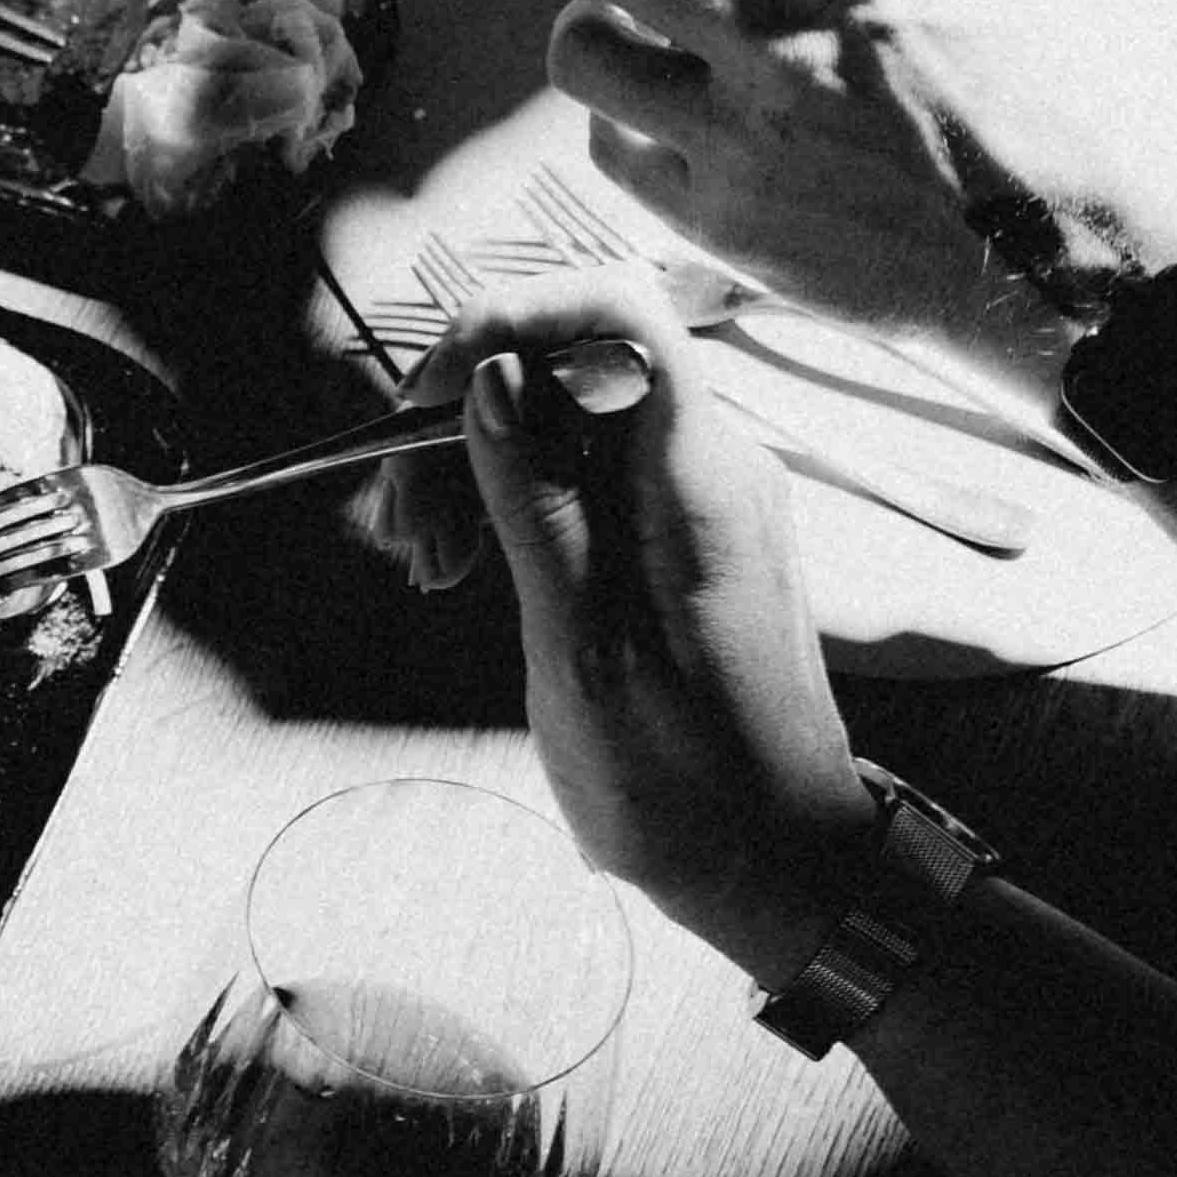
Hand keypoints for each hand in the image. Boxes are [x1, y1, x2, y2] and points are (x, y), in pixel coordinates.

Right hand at [368, 254, 870, 973]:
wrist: (773, 859)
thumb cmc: (686, 782)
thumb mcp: (582, 650)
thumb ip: (539, 506)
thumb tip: (493, 382)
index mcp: (697, 481)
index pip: (615, 317)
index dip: (508, 324)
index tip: (424, 398)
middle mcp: (708, 466)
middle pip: (572, 365)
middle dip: (468, 416)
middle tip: (403, 527)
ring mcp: (695, 498)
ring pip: (566, 420)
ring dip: (477, 468)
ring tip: (429, 567)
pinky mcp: (676, 536)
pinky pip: (584, 476)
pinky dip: (513, 505)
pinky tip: (470, 568)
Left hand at [551, 0, 1176, 354]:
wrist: (1045, 253)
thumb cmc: (1012, 106)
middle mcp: (781, 43)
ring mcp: (738, 139)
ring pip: (580, 48)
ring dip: (594, 23)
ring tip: (631, 28)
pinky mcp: (716, 221)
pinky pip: (608, 144)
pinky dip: (619, 117)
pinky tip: (660, 111)